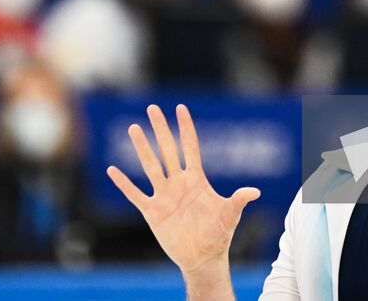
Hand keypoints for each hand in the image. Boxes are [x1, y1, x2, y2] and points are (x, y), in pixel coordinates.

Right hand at [107, 104, 260, 278]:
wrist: (203, 258)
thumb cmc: (218, 235)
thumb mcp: (229, 216)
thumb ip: (238, 201)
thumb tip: (255, 192)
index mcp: (196, 179)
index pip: (190, 147)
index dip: (186, 128)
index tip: (180, 108)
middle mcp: (178, 183)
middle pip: (167, 150)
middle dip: (161, 129)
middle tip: (152, 108)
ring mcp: (164, 196)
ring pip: (150, 166)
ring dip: (142, 148)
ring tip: (134, 128)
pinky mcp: (152, 212)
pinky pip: (135, 194)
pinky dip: (124, 183)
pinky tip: (112, 170)